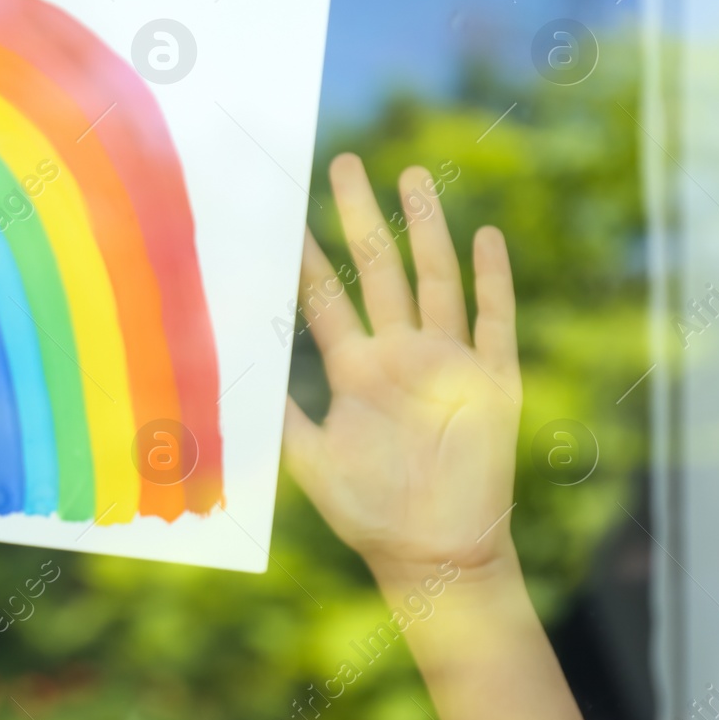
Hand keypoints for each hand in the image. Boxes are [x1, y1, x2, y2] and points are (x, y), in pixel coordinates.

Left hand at [282, 154, 521, 583]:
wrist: (435, 556)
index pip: (325, 299)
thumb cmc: (370, 513)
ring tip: (411, 174)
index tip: (284, 213)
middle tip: (344, 163)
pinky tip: (485, 235)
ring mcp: (448, 363)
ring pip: (435, 278)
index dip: (304, 257)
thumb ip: (276, 416)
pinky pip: (494, 321)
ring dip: (426, 227)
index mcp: (356, 370)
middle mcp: (401, 354)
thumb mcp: (310, 461)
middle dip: (361, 216)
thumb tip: (224, 374)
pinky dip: (492, 279)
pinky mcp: (492, 383)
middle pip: (378, 268)